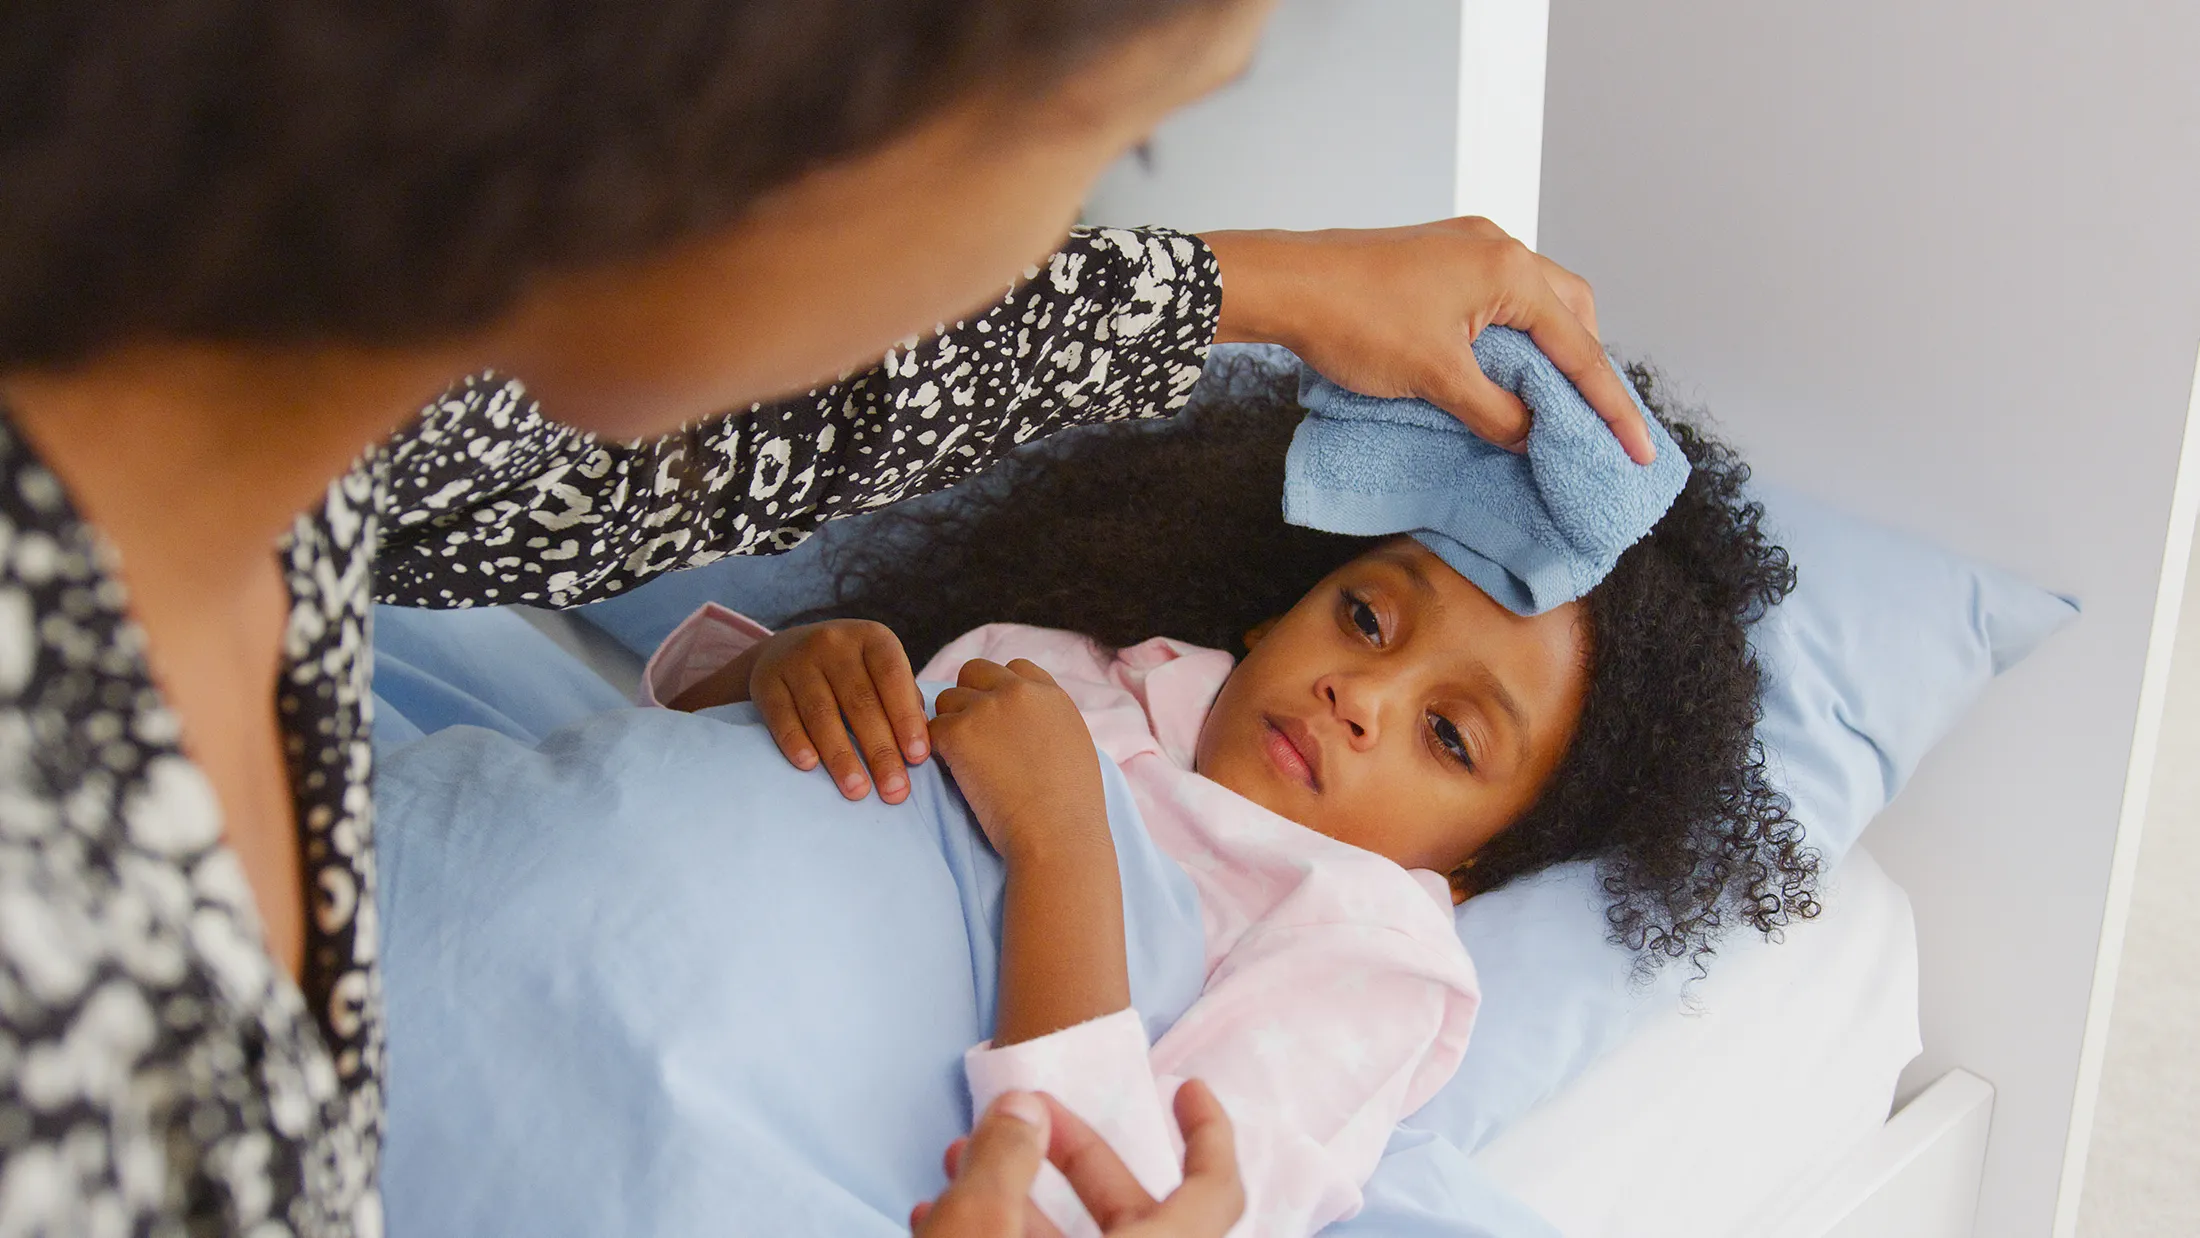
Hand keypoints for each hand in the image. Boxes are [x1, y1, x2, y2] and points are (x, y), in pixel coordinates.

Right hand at [670, 619, 928, 802]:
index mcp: (872, 638)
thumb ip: (903, 700)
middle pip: (860, 702)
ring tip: (857, 791)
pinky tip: (809, 766)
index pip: (892, 678)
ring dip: (841, 756)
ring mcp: (797, 659)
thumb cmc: (852, 672)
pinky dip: (794, 741)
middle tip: (895, 791)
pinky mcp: (766, 680)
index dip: (905, 718)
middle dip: (880, 751)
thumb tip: (920, 744)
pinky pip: (781, 715)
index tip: (917, 758)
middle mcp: (834, 642)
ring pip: (822, 713)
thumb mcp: (880, 671)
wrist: (788, 650)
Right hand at [911, 1084, 1244, 1237]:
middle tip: (1019, 1114)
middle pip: (1134, 1208)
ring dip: (1021, 1198)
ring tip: (957, 1166)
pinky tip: (941, 1221)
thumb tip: (1023, 1109)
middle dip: (1071, 1150)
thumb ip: (1005, 1161)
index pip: (1216, 1192)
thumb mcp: (977, 1231)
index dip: (1210, 1133)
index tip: (1185, 1088)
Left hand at [930, 658, 1105, 864]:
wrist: (1058, 834)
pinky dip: (937, 750)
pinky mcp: (959, 732)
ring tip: (965, 762)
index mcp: (1050, 694)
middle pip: (974, 672)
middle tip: (971, 737)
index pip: (1015, 668)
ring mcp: (986, 708)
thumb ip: (1049, 723)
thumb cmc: (1070, 808)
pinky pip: (931, 729)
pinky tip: (955, 775)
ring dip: (950, 725)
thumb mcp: (1073, 747)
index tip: (999, 720)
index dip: (1001, 691)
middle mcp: (1019, 691)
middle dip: (967, 699)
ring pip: (946, 699)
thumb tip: (1029, 726)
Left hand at [1201, 216, 1654, 462]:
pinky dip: (1513, 333)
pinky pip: (1498, 295)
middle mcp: (1498, 247)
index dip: (1611, 406)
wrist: (1286, 284)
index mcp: (1510, 271)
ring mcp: (1466, 247)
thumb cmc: (1355, 322)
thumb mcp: (1435, 380)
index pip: (1580, 349)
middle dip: (1587, 364)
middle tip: (1590, 417)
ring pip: (1534, 299)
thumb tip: (1530, 435)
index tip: (1638, 450)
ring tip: (1548, 398)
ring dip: (1548, 347)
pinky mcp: (1438, 257)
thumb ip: (1494, 411)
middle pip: (1571, 310)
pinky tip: (1502, 367)